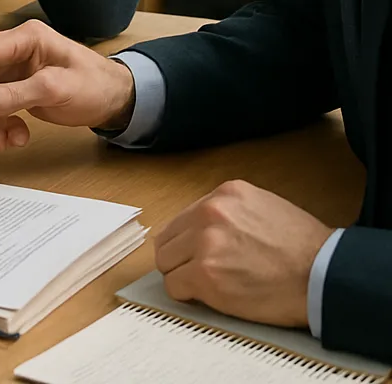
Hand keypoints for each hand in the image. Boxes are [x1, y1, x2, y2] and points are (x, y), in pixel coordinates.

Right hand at [0, 20, 134, 148]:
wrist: (115, 100)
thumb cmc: (94, 85)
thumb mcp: (56, 90)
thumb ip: (16, 95)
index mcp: (26, 38)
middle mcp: (16, 50)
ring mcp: (15, 70)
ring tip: (7, 140)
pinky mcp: (16, 88)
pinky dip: (1, 125)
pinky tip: (16, 137)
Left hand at [155, 180, 334, 327]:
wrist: (324, 276)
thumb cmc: (304, 248)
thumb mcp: (263, 207)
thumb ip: (230, 212)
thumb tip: (204, 227)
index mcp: (225, 194)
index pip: (184, 217)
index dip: (187, 239)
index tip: (193, 252)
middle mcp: (210, 212)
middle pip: (168, 238)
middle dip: (178, 256)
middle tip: (193, 271)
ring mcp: (205, 243)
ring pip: (166, 261)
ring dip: (180, 275)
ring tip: (201, 285)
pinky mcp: (206, 274)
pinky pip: (175, 286)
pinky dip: (185, 294)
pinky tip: (203, 296)